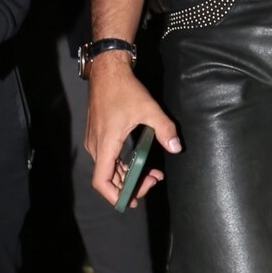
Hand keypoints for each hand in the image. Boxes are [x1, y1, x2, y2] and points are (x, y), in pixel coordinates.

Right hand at [85, 56, 180, 204]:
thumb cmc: (124, 89)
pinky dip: (122, 165)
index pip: (101, 180)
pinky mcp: (97, 135)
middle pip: (107, 178)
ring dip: (127, 175)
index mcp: (106, 143)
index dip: (115, 195)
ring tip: (151, 174)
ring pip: (107, 169)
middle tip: (153, 181)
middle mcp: (96, 146)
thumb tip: (176, 147)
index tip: (131, 200)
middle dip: (130, 185)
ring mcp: (95, 141)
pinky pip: (107, 159)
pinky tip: (138, 163)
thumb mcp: (149, 109)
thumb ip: (164, 129)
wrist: (107, 71)